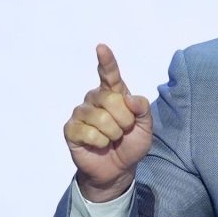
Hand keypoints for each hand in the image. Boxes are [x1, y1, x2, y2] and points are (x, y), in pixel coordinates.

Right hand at [63, 44, 152, 201]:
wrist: (119, 169)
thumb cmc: (131, 143)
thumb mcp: (146, 126)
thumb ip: (142, 109)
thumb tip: (129, 98)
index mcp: (114, 93)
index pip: (109, 74)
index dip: (106, 61)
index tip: (101, 47)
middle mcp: (95, 99)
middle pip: (111, 99)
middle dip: (125, 120)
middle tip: (124, 131)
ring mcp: (81, 113)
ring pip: (101, 118)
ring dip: (113, 133)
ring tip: (112, 139)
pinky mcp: (71, 129)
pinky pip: (89, 132)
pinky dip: (100, 142)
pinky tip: (99, 145)